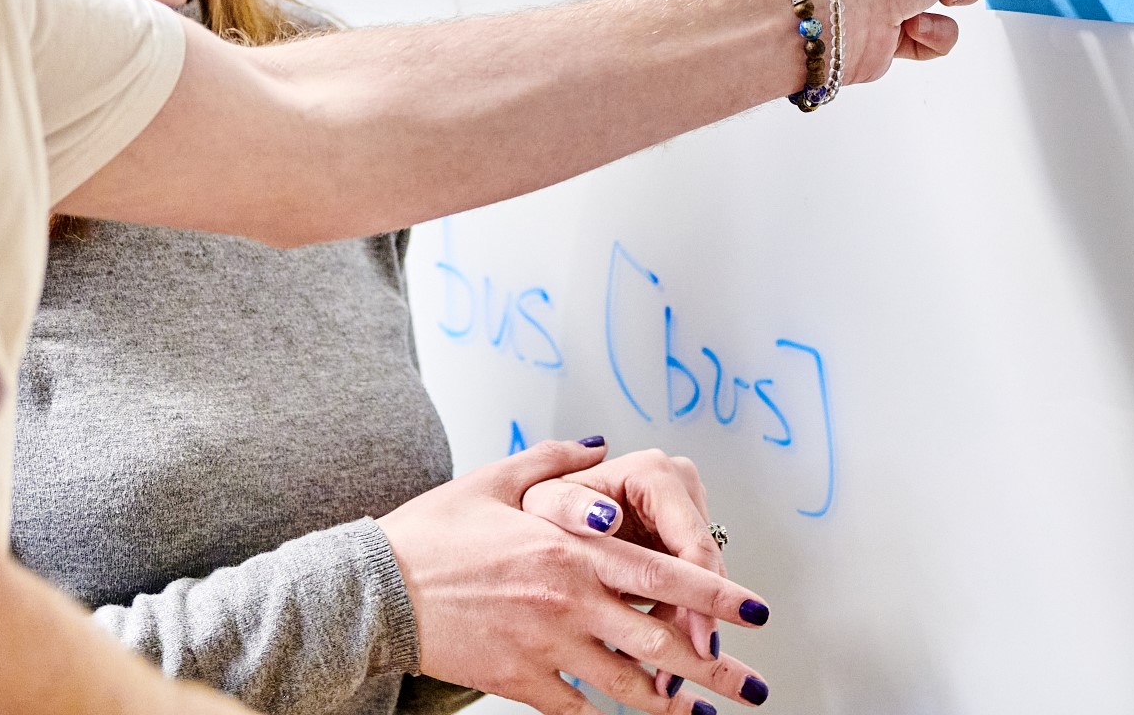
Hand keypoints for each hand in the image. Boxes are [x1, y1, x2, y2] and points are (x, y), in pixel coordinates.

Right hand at [379, 439, 772, 714]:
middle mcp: (568, 599)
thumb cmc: (434, 533)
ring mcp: (545, 645)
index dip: (715, 594)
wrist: (375, 590)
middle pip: (658, 637)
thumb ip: (557, 461)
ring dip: (670, 702)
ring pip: (625, 680)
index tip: (757, 611)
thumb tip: (600, 444)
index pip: (662, 572)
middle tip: (752, 685)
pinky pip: (576, 705)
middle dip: (713, 665)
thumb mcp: (496, 479)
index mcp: (571, 548)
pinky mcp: (518, 680)